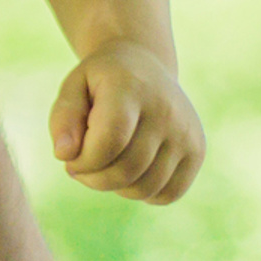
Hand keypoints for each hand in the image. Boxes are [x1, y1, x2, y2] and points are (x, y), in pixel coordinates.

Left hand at [51, 40, 204, 203]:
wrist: (145, 66)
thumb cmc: (101, 83)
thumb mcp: (73, 87)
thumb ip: (63, 118)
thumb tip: (64, 155)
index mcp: (131, 87)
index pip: (109, 141)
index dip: (83, 162)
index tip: (69, 158)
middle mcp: (166, 109)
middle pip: (126, 170)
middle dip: (93, 178)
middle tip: (82, 165)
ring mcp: (186, 131)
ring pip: (145, 188)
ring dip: (115, 188)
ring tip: (105, 166)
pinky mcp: (197, 150)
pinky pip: (168, 194)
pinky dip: (143, 194)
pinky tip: (130, 172)